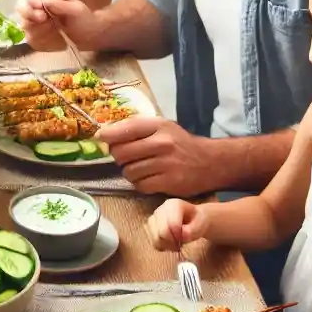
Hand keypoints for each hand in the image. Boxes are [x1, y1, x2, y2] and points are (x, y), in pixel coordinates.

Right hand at [13, 0, 94, 51]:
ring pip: (24, 24)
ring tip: (55, 29)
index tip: (40, 6)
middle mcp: (36, 6)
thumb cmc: (83, 18)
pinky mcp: (35, 36)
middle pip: (20, 6)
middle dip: (29, 13)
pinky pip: (31, 38)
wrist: (87, 36)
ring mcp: (34, 22)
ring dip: (39, 29)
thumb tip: (43, 1)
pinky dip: (41, 40)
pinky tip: (53, 38)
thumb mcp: (77, 9)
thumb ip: (60, 4)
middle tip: (43, 18)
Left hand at [100, 116, 214, 195]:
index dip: (108, 135)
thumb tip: (103, 133)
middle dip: (119, 157)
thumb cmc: (180, 143)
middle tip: (126, 157)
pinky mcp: (169, 182)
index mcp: (158, 125)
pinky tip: (149, 179)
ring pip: (128, 171)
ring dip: (130, 172)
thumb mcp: (162, 127)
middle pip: (121, 153)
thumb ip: (135, 128)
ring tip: (141, 169)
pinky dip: (140, 184)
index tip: (101, 137)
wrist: (211, 162)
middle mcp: (162, 143)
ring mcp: (166, 164)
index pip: (125, 128)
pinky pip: (140, 185)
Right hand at [148, 198, 207, 250]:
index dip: (178, 236)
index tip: (185, 238)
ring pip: (155, 238)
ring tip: (176, 244)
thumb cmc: (198, 221)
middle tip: (181, 244)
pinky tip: (170, 243)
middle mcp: (160, 210)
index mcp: (172, 205)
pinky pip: (153, 242)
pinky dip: (162, 246)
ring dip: (167, 245)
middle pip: (161, 232)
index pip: (171, 224)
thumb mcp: (201, 224)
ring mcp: (153, 218)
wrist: (194, 219)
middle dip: (172, 241)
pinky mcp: (150, 228)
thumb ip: (192, 230)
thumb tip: (182, 236)